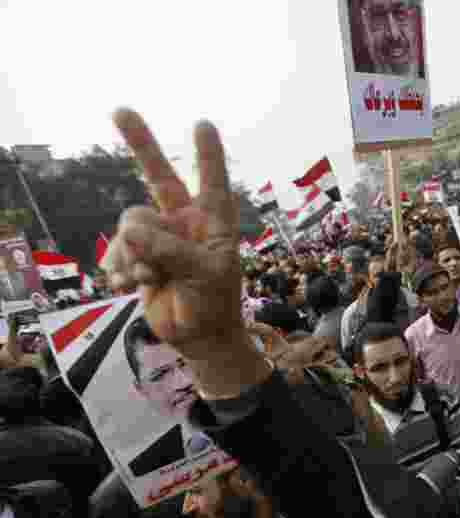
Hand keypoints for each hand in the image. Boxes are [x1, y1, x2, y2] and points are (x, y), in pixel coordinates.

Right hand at [101, 109, 243, 361]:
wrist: (198, 338)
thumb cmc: (215, 303)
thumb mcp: (204, 275)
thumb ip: (170, 250)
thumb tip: (130, 230)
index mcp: (213, 221)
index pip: (212, 181)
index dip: (207, 154)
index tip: (202, 124)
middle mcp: (184, 222)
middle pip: (159, 176)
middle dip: (140, 144)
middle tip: (119, 110)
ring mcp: (158, 237)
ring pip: (130, 224)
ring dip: (133, 252)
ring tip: (146, 277)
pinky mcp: (137, 256)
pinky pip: (116, 248)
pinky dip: (118, 265)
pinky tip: (126, 285)